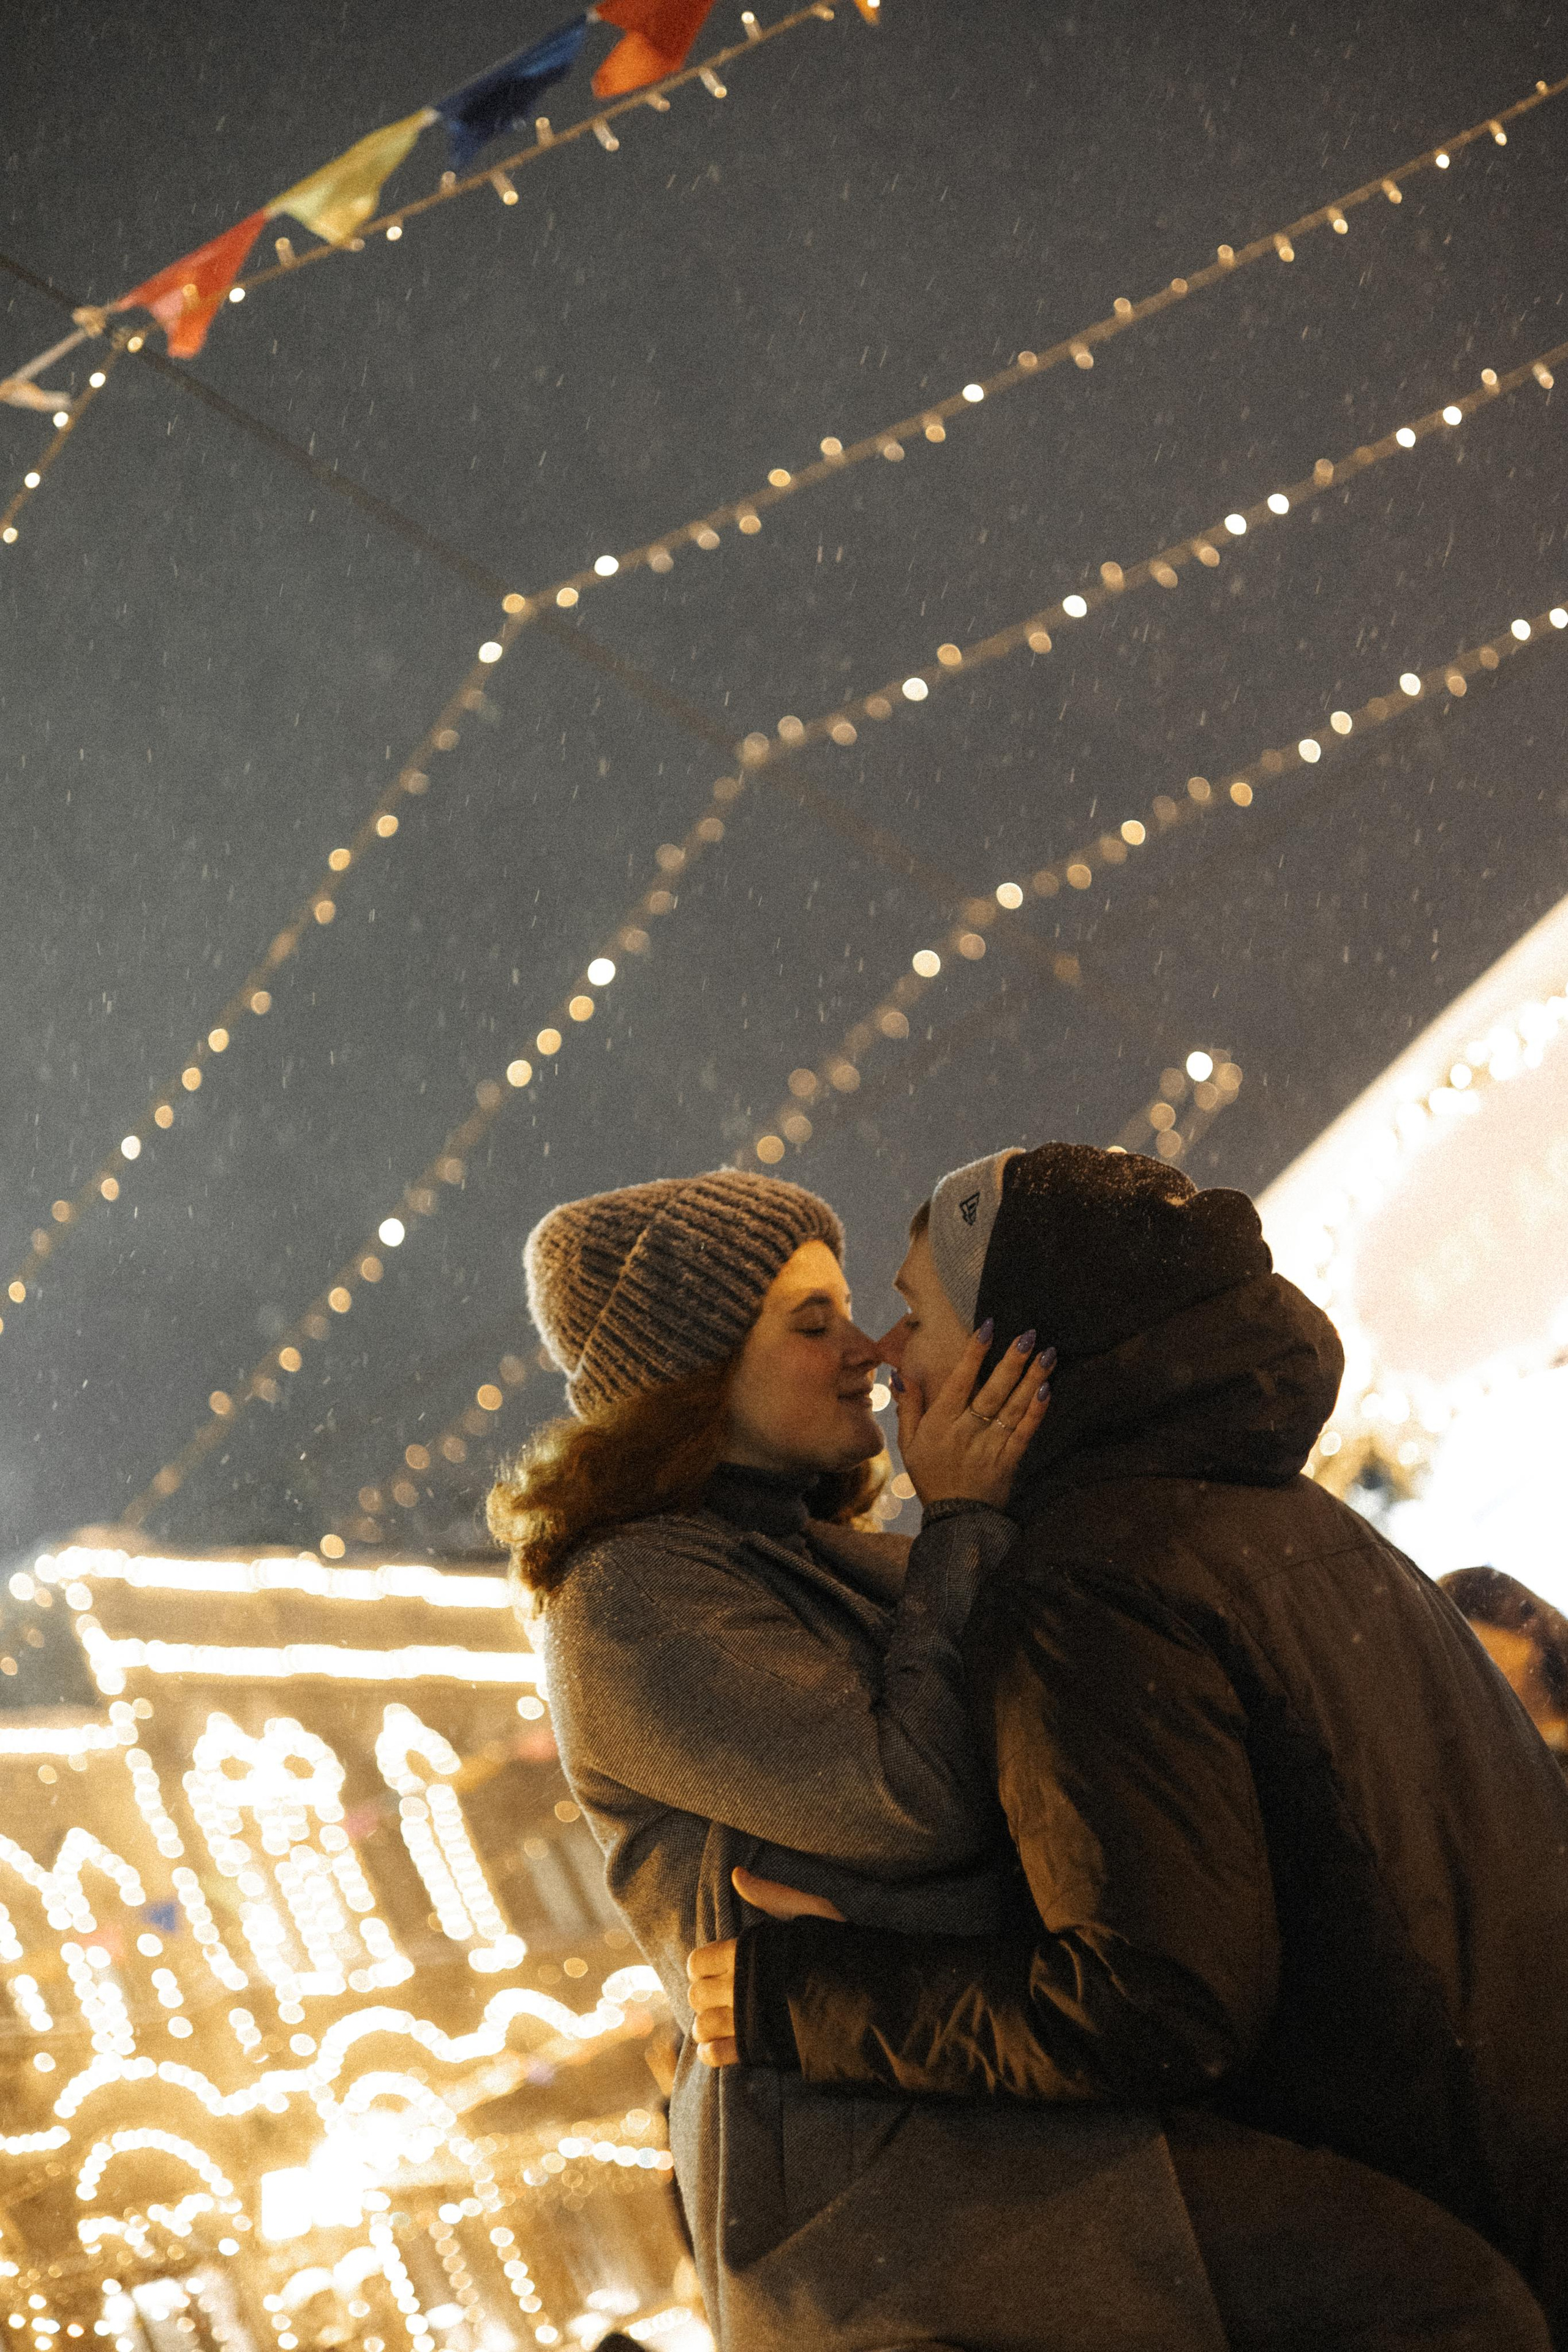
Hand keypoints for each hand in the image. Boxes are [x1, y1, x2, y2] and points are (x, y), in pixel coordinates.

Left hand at [685, 1870, 847, 2068]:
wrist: (870, 1999)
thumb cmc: (840, 1951)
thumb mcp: (811, 1911)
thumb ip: (771, 1895)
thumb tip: (736, 1874)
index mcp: (749, 1952)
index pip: (700, 1961)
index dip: (704, 1965)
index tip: (719, 1968)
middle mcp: (742, 1987)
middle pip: (698, 1994)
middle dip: (704, 1994)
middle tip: (722, 1994)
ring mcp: (750, 2022)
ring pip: (704, 2026)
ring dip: (706, 2024)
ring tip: (722, 2021)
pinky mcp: (761, 2050)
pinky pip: (718, 2055)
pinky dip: (712, 2051)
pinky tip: (720, 2045)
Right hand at [893, 1323, 1053, 1507]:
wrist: (954, 1520)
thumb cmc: (930, 1477)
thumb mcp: (908, 1445)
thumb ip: (908, 1408)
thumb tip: (902, 1376)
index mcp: (941, 1423)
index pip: (960, 1381)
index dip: (974, 1354)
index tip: (989, 1327)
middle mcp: (967, 1431)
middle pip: (993, 1390)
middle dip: (1012, 1361)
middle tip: (1029, 1335)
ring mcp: (990, 1446)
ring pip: (1014, 1408)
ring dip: (1032, 1380)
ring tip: (1048, 1355)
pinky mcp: (1009, 1461)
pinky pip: (1024, 1433)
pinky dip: (1036, 1412)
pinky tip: (1047, 1390)